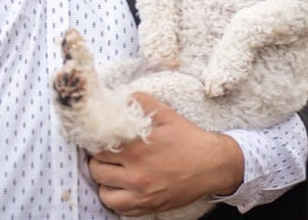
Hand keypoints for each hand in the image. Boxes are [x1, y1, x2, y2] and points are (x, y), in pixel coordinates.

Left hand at [88, 92, 243, 216]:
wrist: (211, 165)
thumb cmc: (187, 137)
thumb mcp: (164, 113)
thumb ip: (139, 102)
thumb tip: (119, 97)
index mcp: (136, 148)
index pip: (98, 146)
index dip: (95, 140)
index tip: (98, 136)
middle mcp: (135, 174)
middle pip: (96, 168)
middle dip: (98, 158)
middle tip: (105, 152)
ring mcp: (141, 195)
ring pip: (103, 191)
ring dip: (104, 180)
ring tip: (112, 169)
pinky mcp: (147, 208)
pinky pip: (118, 208)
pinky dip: (115, 198)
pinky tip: (121, 186)